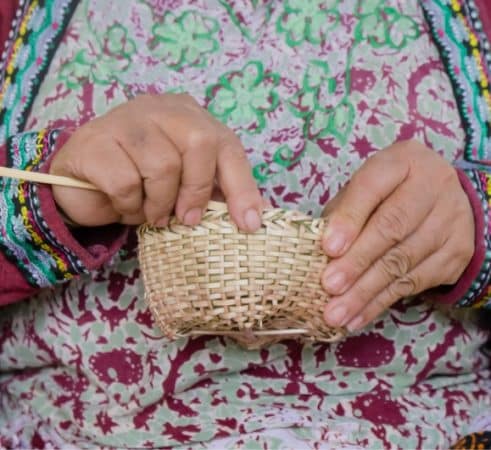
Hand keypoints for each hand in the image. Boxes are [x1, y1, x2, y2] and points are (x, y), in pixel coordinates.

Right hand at [50, 93, 262, 229]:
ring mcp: (127, 119)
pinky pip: (126, 182)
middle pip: (201, 144)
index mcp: (191, 117)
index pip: (227, 146)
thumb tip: (257, 218)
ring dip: (158, 203)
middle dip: (196, 190)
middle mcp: (162, 109)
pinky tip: (123, 203)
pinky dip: (129, 205)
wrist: (82, 181)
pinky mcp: (96, 140)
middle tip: (185, 218)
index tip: (248, 224)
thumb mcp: (184, 186)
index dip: (242, 186)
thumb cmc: (142, 182)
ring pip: (163, 166)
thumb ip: (217, 193)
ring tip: (149, 211)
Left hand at [321, 140, 474, 331]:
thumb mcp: (366, 189)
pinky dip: (381, 303)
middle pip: (393, 227)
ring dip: (365, 292)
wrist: (445, 200)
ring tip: (337, 313)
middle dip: (357, 261)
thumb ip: (344, 211)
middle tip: (329, 286)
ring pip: (403, 261)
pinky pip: (415, 283)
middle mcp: (434, 185)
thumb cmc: (390, 193)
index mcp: (403, 162)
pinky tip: (357, 317)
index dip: (350, 219)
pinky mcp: (457, 253)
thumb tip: (317, 250)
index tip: (328, 248)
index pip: (373, 187)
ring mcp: (451, 220)